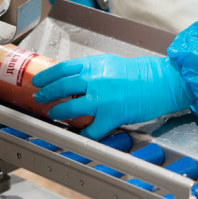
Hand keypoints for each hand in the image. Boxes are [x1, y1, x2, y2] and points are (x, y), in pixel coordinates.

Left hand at [32, 55, 190, 139]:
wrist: (160, 82)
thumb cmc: (139, 74)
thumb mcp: (111, 64)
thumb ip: (92, 70)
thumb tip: (73, 77)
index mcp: (95, 65)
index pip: (63, 68)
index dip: (46, 76)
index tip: (37, 81)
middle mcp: (97, 80)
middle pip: (62, 87)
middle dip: (47, 94)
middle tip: (39, 98)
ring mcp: (103, 99)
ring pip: (71, 107)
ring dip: (59, 112)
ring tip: (54, 114)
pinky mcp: (112, 115)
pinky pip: (92, 129)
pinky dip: (84, 134)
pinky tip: (79, 135)